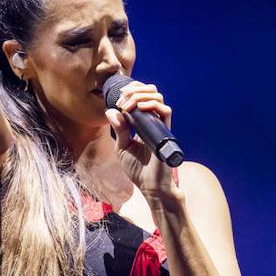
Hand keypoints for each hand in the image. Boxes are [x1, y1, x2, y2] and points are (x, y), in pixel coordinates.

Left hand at [104, 81, 179, 205]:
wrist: (150, 186)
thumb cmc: (137, 169)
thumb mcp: (122, 147)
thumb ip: (119, 129)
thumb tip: (110, 111)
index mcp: (142, 122)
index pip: (141, 96)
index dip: (130, 91)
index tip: (118, 97)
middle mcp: (153, 120)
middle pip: (150, 91)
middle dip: (134, 89)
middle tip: (121, 99)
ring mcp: (160, 125)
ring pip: (157, 97)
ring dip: (140, 96)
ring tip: (127, 105)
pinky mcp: (165, 132)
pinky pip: (165, 111)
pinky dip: (152, 105)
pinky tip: (139, 109)